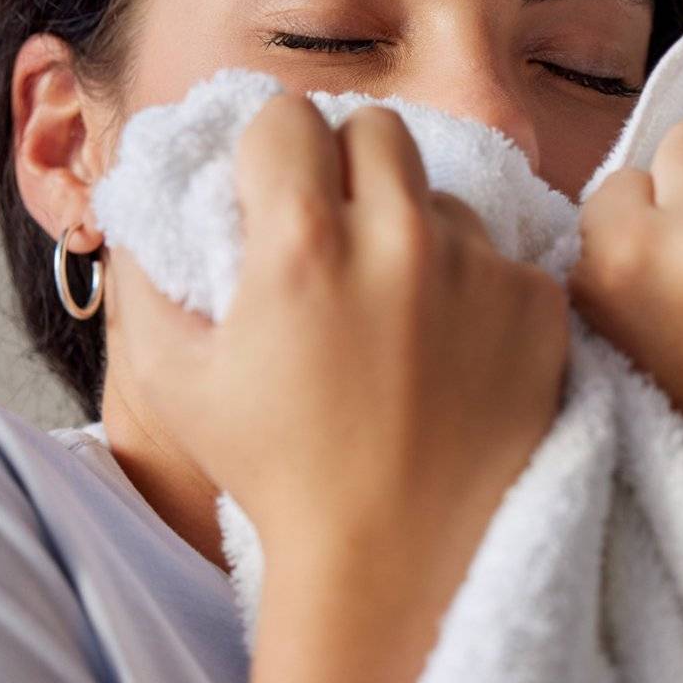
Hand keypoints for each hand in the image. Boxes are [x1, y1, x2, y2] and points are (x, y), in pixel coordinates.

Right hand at [107, 91, 571, 616]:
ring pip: (446, 194)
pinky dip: (479, 289)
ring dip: (419, 229)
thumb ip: (145, 285)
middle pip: (377, 129)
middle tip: (338, 234)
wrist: (398, 565)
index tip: (275, 192)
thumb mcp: (177, 384)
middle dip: (350, 167)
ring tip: (398, 310)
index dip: (274, 151)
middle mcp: (397, 241)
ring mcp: (480, 272)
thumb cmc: (277, 477)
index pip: (289, 117)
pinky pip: (505, 256)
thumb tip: (142, 214)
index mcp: (301, 246)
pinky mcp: (540, 307)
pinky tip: (453, 350)